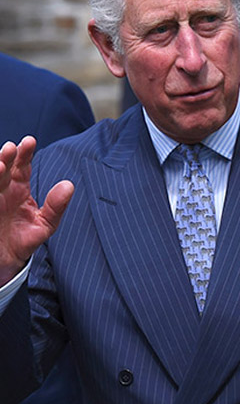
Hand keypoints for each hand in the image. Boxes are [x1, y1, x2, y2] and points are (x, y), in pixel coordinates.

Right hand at [0, 137, 73, 283]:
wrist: (6, 261)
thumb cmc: (25, 239)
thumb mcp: (45, 224)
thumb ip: (57, 206)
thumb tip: (69, 185)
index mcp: (19, 188)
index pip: (22, 166)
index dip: (25, 153)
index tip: (30, 141)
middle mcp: (3, 190)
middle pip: (3, 168)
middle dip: (7, 157)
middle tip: (11, 148)